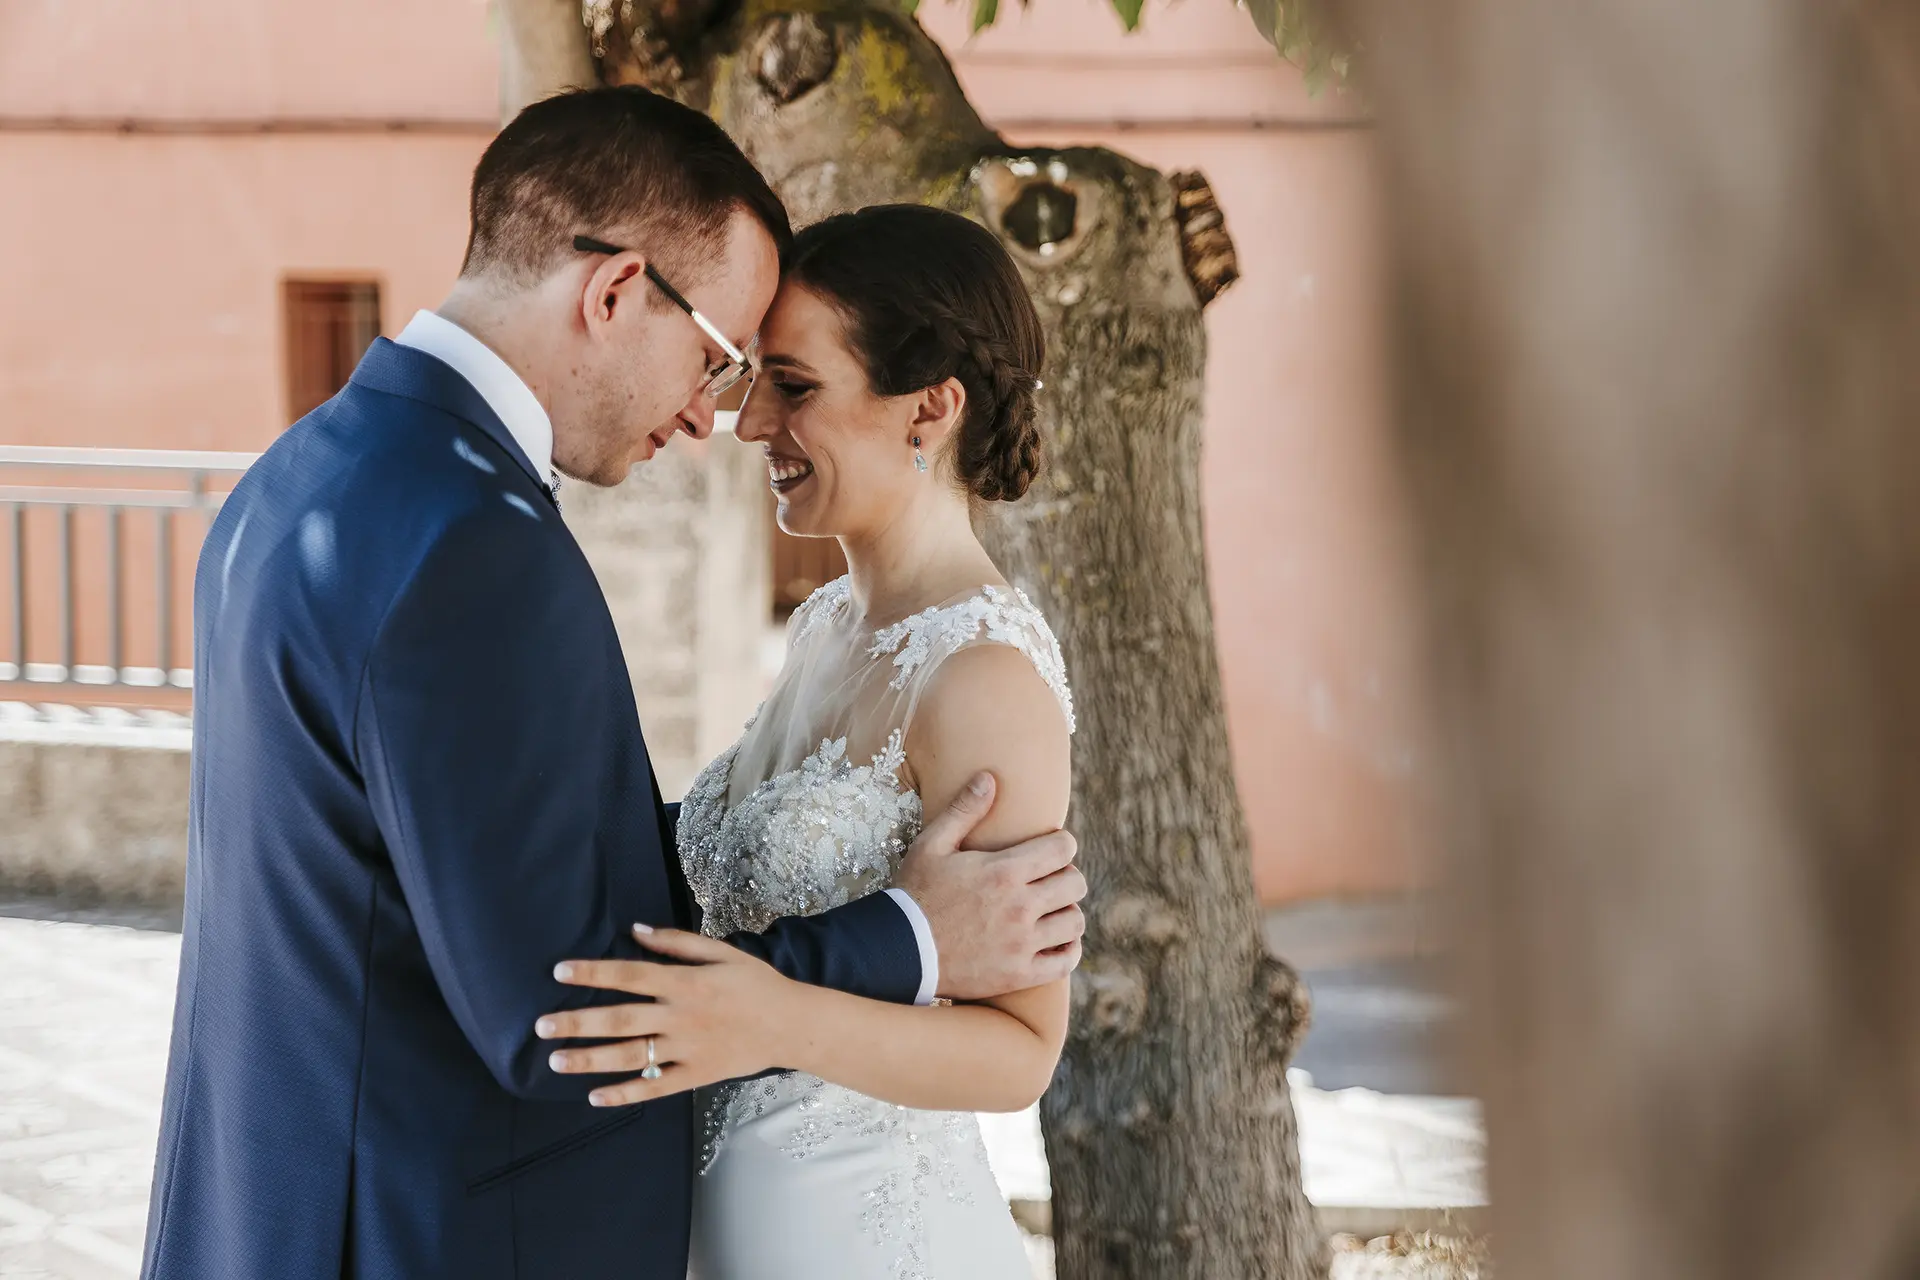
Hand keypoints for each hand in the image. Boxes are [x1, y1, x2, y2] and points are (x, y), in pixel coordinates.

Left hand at [535, 926, 797, 1107]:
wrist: (792, 1024)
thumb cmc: (756, 984)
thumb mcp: (722, 952)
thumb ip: (677, 943)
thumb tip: (635, 931)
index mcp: (685, 983)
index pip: (630, 975)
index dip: (594, 973)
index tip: (560, 972)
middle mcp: (680, 1017)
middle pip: (621, 1020)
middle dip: (578, 1022)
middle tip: (541, 1026)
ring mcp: (687, 1050)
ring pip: (632, 1056)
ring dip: (591, 1060)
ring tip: (556, 1061)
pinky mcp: (696, 1076)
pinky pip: (656, 1087)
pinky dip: (626, 1093)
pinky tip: (596, 1097)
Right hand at [891, 772, 1086, 1001]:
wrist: (900, 951)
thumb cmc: (914, 893)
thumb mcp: (932, 846)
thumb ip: (964, 810)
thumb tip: (990, 777)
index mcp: (1004, 872)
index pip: (1064, 848)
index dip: (1061, 844)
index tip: (1049, 850)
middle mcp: (1020, 907)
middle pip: (1075, 883)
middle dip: (1065, 876)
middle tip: (1048, 879)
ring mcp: (1022, 944)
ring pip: (1074, 921)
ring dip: (1066, 912)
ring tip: (1049, 910)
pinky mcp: (1019, 974)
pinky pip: (1065, 960)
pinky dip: (1067, 949)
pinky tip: (1054, 940)